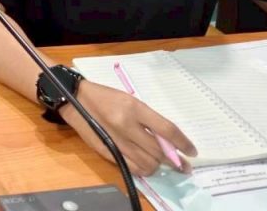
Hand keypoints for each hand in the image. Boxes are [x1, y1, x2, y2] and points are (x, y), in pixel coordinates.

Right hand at [63, 81, 195, 175]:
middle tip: (181, 163)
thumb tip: (168, 140)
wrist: (75, 99)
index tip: (192, 151)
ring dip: (159, 165)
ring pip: (148, 164)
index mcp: (134, 108)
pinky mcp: (107, 152)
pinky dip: (144, 169)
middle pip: (159, 151)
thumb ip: (149, 120)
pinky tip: (146, 165)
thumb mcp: (130, 101)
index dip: (183, 143)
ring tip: (161, 162)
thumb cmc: (106, 97)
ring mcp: (116, 141)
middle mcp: (127, 125)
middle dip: (174, 159)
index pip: (167, 130)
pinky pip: (133, 168)